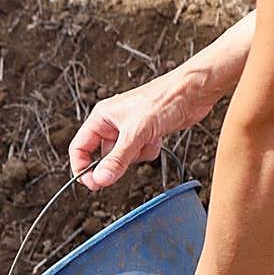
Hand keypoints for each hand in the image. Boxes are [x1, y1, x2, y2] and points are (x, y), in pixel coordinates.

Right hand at [68, 70, 212, 190]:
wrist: (193, 92)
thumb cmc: (164, 99)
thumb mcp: (135, 133)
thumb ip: (117, 159)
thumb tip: (101, 179)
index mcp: (101, 117)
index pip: (80, 147)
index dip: (82, 167)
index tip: (92, 183)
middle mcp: (113, 123)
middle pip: (103, 155)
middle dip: (117, 161)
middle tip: (126, 163)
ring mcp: (130, 129)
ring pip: (123, 157)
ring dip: (136, 155)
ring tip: (146, 141)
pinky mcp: (145, 134)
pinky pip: (140, 153)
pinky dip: (149, 151)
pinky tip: (157, 138)